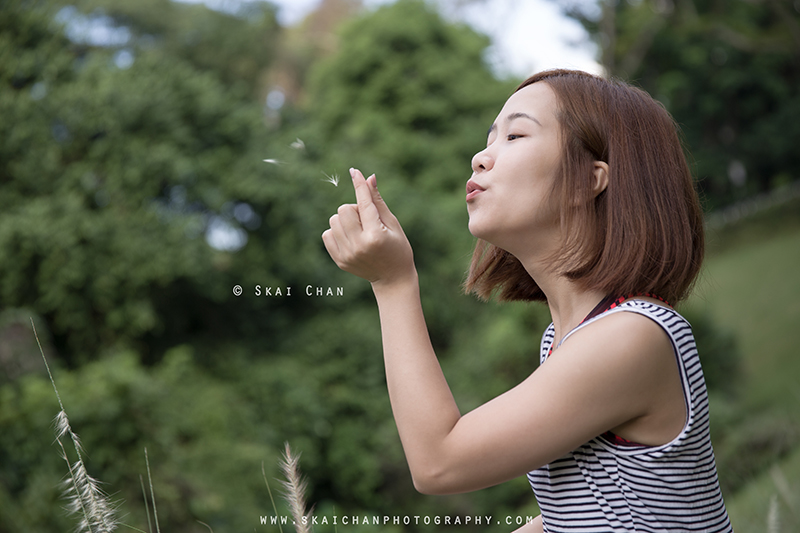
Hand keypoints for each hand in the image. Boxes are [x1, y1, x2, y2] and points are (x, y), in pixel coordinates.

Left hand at [322, 168, 415, 286]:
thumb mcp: (393, 224)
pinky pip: (327, 234)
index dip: (360, 186)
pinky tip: (351, 239)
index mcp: (375, 236)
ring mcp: (347, 255)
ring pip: (334, 220)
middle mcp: (359, 245)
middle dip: (355, 209)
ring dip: (345, 220)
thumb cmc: (398, 248)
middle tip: (367, 221)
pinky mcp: (339, 260)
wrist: (393, 279)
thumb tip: (368, 178)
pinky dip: (337, 232)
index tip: (354, 171)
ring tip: (359, 230)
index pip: (364, 204)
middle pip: (343, 209)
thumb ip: (377, 201)